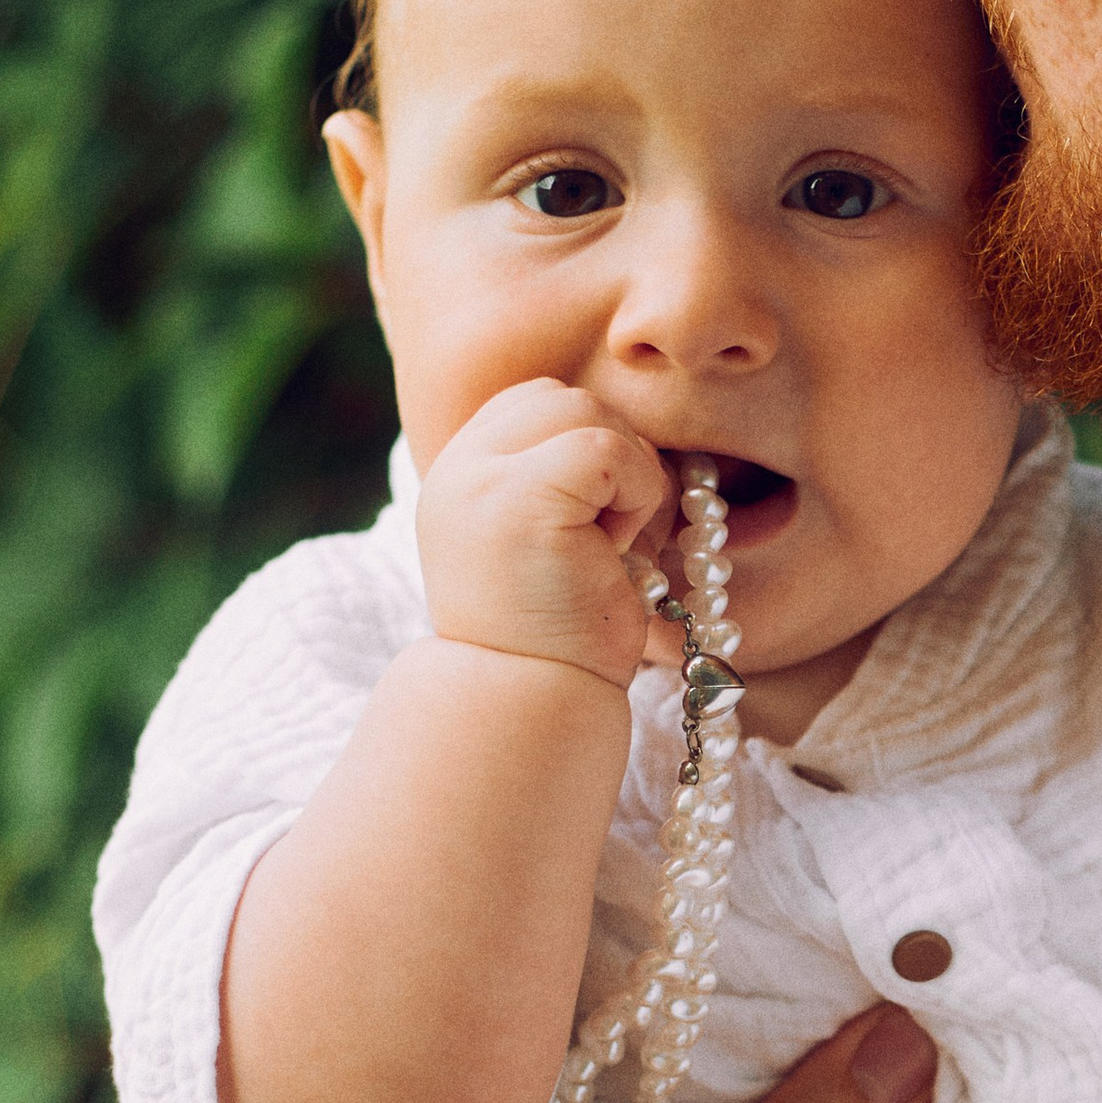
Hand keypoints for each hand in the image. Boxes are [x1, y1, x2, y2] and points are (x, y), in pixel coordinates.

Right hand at [415, 378, 672, 686]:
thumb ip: (570, 479)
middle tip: (607, 541)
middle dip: (612, 458)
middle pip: (566, 397)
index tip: (594, 523)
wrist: (533, 705)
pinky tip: (613, 553)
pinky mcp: (520, 499)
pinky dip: (635, 496)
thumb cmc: (561, 636)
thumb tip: (644, 435)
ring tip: (605, 550)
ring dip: (627, 480)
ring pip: (590, 413)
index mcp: (460, 474)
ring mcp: (480, 479)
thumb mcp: (554, 540)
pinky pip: (607, 450)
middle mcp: (457, 468)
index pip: (538, 401)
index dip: (589, 446)